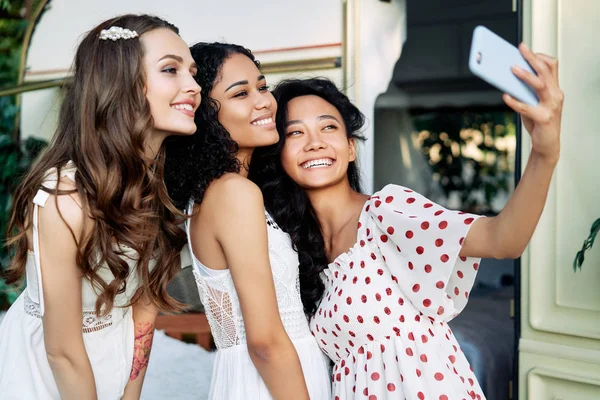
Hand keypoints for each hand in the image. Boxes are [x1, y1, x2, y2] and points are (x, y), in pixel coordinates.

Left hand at [503, 42, 563, 163]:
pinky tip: (505, 96)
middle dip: (532, 58)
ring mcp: (551, 106)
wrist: (547, 144)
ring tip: (512, 68)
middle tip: (521, 48)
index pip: (551, 66)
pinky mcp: (543, 118)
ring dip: (526, 76)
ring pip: (540, 85)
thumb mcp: (532, 103)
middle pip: (546, 70)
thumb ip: (524, 91)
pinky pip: (527, 107)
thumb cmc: (538, 122)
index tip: (524, 49)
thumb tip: (506, 77)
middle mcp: (556, 95)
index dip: (539, 56)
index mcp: (554, 89)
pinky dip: (515, 101)